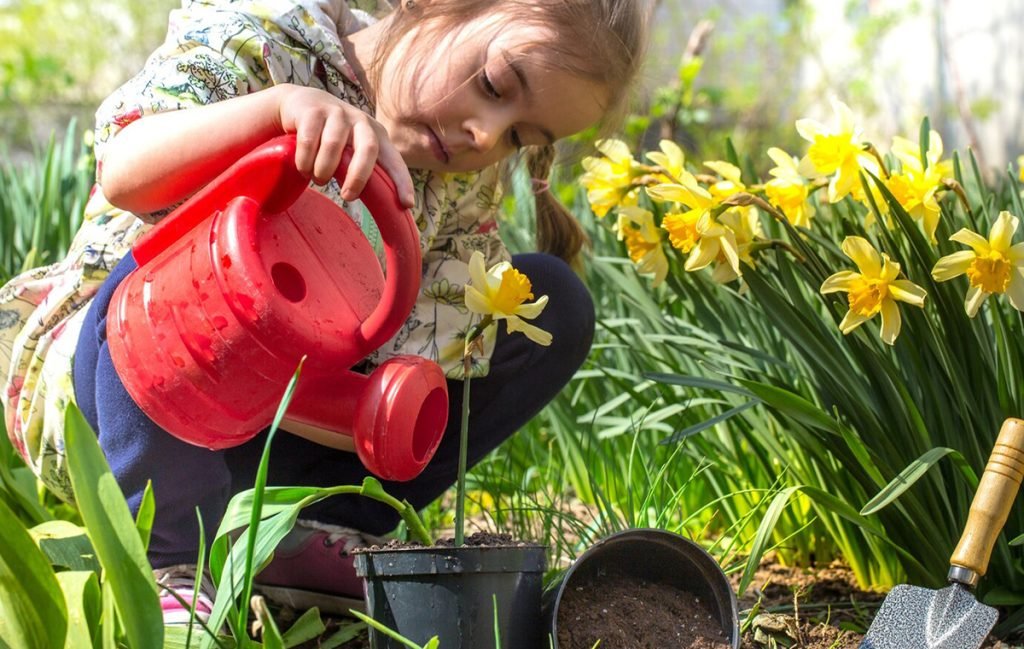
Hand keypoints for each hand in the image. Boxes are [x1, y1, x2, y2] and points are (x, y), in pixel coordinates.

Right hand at [274, 84, 413, 207]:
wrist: (298, 105)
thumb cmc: (329, 135)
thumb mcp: (350, 150)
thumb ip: (360, 169)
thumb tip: (376, 205)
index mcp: (376, 135)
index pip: (394, 160)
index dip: (402, 181)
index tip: (407, 203)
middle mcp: (361, 121)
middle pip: (368, 149)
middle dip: (358, 177)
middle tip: (347, 197)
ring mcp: (337, 113)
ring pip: (333, 146)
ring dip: (323, 170)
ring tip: (318, 179)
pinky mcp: (312, 111)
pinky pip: (309, 141)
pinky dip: (305, 160)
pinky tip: (303, 167)